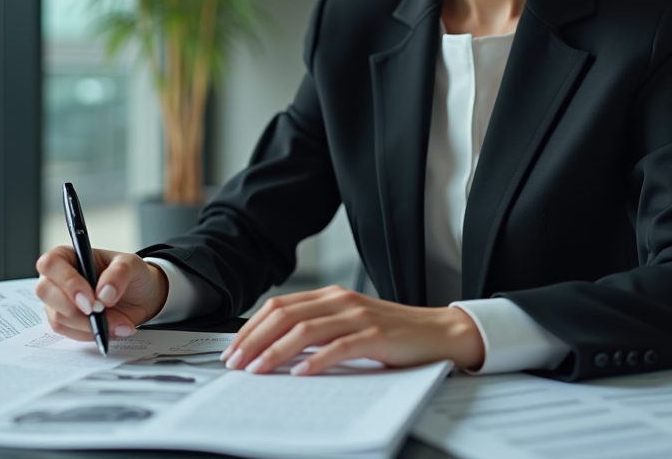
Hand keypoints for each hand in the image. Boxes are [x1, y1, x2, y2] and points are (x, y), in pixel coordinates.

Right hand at [35, 246, 168, 341]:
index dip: (67, 282)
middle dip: (73, 308)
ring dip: (89, 325)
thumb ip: (119, 273)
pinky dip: (92, 334)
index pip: (51, 263)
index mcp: (69, 256)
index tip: (90, 300)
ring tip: (118, 322)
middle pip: (45, 291)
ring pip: (58, 317)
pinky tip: (112, 328)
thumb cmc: (131, 275)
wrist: (141, 298)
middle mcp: (58, 278)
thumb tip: (103, 294)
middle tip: (100, 313)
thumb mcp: (133, 265)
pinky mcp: (66, 322)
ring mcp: (58, 302)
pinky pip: (69, 333)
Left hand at [218, 285, 484, 375]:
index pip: (279, 306)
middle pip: (285, 315)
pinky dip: (317, 361)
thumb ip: (318, 331)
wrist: (438, 332)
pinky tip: (301, 374)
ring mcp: (358, 316)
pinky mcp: (376, 335)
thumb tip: (277, 351)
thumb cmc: (392, 334)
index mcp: (330, 296)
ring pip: (306, 330)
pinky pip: (340, 347)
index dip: (251, 327)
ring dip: (276, 351)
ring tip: (258, 370)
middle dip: (254, 340)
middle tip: (236, 363)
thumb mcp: (349, 325)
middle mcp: (340, 300)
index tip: (233, 350)